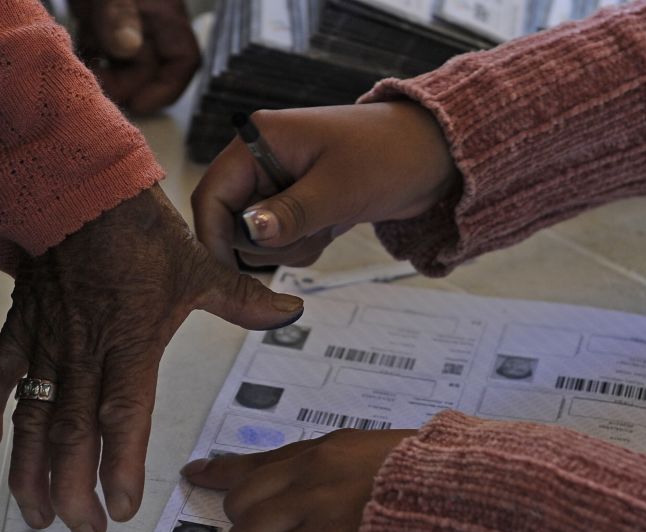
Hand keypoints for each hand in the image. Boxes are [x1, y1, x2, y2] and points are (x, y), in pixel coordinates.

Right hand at [0, 185, 304, 531]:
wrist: (82, 188)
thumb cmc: (142, 231)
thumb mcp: (200, 266)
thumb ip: (243, 300)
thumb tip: (292, 312)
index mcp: (131, 343)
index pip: (123, 418)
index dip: (117, 467)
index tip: (119, 509)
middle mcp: (85, 351)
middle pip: (71, 435)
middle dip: (71, 490)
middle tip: (79, 531)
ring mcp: (48, 342)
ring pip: (31, 418)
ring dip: (28, 469)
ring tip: (34, 513)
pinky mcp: (22, 327)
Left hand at [70, 0, 199, 114]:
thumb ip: (117, 13)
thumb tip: (126, 48)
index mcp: (163, 15)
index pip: (182, 61)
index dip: (166, 90)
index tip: (139, 104)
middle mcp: (148, 23)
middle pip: (147, 69)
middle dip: (123, 84)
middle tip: (94, 86)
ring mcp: (123, 21)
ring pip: (121, 63)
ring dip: (103, 73)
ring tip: (79, 71)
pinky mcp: (99, 19)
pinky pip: (99, 48)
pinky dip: (88, 56)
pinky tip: (69, 55)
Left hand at [182, 428, 416, 531]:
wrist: (462, 498)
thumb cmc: (439, 486)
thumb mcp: (390, 460)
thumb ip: (354, 474)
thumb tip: (340, 501)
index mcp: (329, 449)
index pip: (262, 460)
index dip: (225, 471)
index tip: (198, 473)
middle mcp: (310, 470)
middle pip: (240, 501)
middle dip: (256, 531)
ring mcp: (310, 503)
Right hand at [191, 102, 457, 268]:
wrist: (434, 156)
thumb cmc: (391, 156)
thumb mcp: (340, 189)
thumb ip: (292, 214)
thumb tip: (251, 234)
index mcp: (258, 141)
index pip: (211, 197)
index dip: (214, 239)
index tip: (229, 276)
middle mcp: (261, 160)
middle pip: (231, 224)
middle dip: (268, 244)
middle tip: (312, 231)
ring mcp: (279, 183)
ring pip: (258, 240)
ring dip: (291, 248)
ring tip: (330, 223)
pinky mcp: (297, 204)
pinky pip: (282, 241)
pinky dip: (305, 246)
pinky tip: (334, 226)